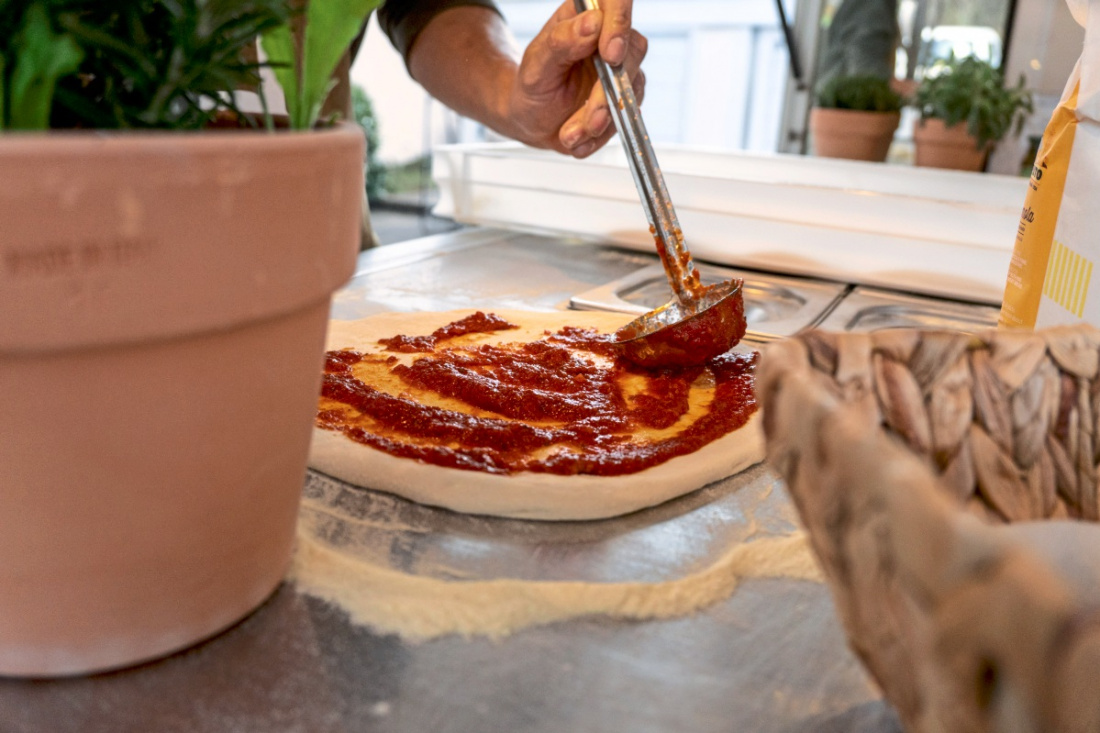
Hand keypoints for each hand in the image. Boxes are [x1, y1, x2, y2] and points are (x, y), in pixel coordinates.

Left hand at [507, 0, 646, 157]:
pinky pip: (626, 116)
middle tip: (589, 120)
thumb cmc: (532, 86)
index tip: (610, 55)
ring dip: (601, 121)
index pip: (615, 3)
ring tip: (570, 134)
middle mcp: (609, 37)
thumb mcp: (536, 65)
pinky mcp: (626, 95)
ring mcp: (622, 68)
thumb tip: (592, 23)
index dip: (619, 24)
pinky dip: (600, 135)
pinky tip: (578, 139)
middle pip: (632, 51)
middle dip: (608, 94)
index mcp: (585, 16)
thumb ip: (561, 42)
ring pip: (630, 90)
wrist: (533, 120)